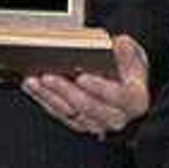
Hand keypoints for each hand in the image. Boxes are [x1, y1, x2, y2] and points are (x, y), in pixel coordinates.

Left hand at [23, 32, 151, 136]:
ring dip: (49, 96)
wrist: (124, 89)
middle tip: (49, 76)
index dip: (100, 88)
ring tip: (34, 80)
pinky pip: (59, 114)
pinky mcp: (78, 123)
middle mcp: (117, 117)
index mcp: (135, 101)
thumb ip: (128, 52)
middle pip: (89, 107)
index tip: (82, 77)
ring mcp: (96, 123)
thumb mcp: (135, 58)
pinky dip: (44, 100)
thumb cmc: (128, 73)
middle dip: (66, 91)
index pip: (119, 97)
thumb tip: (121, 44)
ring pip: (70, 112)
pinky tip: (33, 86)